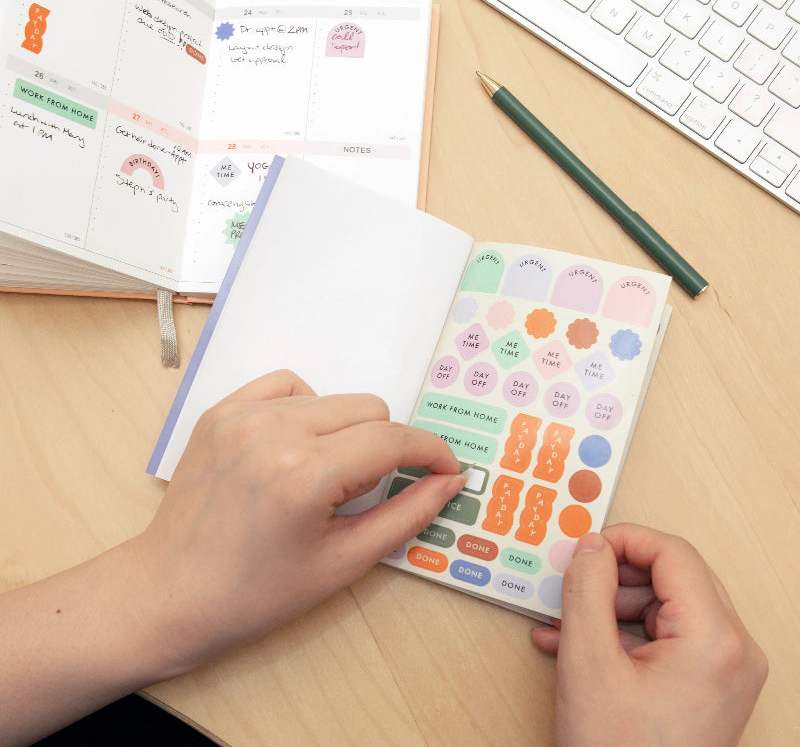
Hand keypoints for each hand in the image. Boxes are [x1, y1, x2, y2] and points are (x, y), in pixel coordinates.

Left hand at [133, 369, 463, 673]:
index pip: (392, 439)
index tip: (446, 468)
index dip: (431, 451)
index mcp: (305, 473)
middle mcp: (273, 430)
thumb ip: (407, 514)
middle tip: (370, 489)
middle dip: (387, 446)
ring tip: (327, 474)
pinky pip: (287, 386)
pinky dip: (307, 409)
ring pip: (332, 397)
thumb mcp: (344, 563)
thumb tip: (449, 480)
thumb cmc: (257, 593)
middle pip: (369, 408)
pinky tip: (298, 444)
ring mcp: (241, 415)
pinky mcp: (221, 412)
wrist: (170, 593)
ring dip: (347, 430)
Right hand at [531, 524, 767, 746]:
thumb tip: (591, 546)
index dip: (624, 539)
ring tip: (565, 624)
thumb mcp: (588, 664)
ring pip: (666, 604)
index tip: (584, 548)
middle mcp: (733, 650)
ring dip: (612, 606)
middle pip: (672, 576)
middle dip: (614, 575)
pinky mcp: (710, 685)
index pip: (673, 553)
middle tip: (571, 584)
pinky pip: (666, 636)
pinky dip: (623, 633)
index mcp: (714, 640)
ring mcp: (725, 670)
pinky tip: (577, 645)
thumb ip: (586, 591)